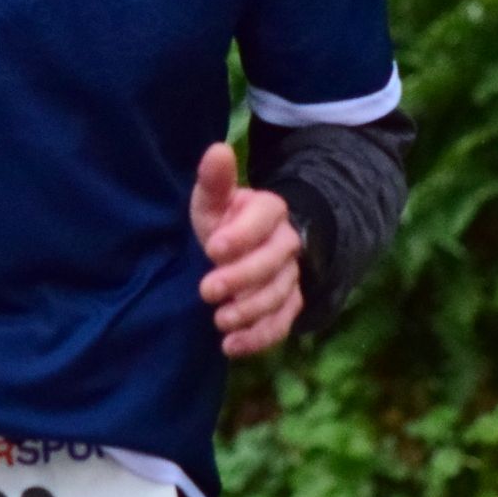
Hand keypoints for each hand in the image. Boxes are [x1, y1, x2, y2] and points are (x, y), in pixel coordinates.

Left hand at [189, 142, 301, 357]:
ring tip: (220, 320)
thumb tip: (216, 150)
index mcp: (270, 211)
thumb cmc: (225, 222)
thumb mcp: (215, 201)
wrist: (247, 251)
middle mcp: (287, 243)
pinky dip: (259, 338)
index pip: (265, 219)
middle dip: (242, 277)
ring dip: (250, 311)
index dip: (242, 235)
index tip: (213, 248)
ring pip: (280, 296)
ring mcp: (290, 277)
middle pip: (274, 262)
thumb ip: (215, 181)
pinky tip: (231, 347)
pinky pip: (282, 324)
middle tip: (207, 289)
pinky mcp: (287, 306)